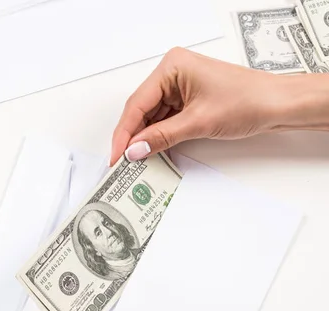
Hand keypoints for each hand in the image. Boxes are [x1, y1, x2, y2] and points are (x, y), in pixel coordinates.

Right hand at [110, 47, 300, 163]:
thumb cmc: (246, 101)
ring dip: (145, 138)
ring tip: (136, 161)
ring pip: (152, 117)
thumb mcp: (198, 123)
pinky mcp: (188, 99)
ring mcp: (180, 86)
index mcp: (172, 66)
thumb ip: (162, 137)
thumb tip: (134, 150)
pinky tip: (153, 151)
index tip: (115, 156)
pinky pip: (166, 119)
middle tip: (122, 163)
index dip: (124, 133)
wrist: (276, 104)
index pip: (137, 103)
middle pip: (142, 110)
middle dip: (132, 137)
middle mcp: (173, 72)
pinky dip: (159, 136)